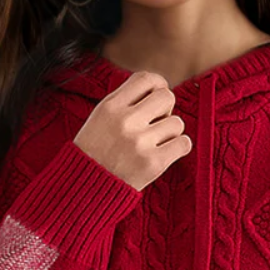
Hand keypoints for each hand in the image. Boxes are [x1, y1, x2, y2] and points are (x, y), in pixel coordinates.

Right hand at [73, 70, 191, 191]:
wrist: (85, 190)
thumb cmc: (95, 153)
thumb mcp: (100, 118)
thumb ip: (125, 101)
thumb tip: (161, 89)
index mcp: (110, 106)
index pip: (147, 79)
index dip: (158, 86)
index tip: (156, 100)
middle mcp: (125, 121)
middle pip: (167, 97)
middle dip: (166, 110)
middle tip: (156, 124)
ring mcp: (140, 143)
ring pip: (177, 123)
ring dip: (171, 133)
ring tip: (155, 144)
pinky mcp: (153, 164)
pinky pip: (183, 144)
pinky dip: (179, 147)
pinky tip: (167, 153)